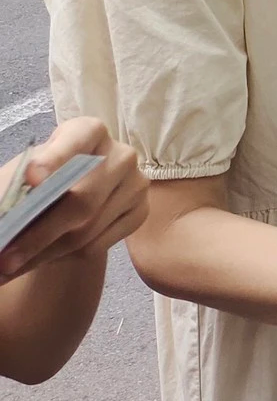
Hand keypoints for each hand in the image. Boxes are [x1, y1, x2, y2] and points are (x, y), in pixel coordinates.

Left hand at [0, 117, 148, 283]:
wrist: (73, 195)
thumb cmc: (44, 179)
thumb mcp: (24, 174)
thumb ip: (16, 186)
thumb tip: (7, 213)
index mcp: (89, 132)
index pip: (76, 140)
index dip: (54, 159)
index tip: (32, 178)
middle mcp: (121, 155)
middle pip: (82, 199)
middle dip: (38, 234)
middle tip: (4, 259)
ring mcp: (136, 184)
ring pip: (88, 229)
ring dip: (44, 253)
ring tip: (12, 267)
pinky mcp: (140, 212)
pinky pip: (98, 244)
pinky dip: (64, 257)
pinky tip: (42, 258)